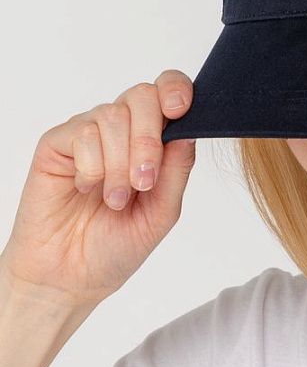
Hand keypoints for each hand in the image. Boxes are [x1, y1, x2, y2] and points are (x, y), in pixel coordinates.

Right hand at [0, 70, 196, 309]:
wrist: (71, 276)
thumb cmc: (116, 245)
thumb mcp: (162, 212)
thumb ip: (177, 170)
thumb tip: (189, 131)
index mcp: (152, 140)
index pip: (167, 93)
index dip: (176, 90)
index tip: (180, 109)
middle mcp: (122, 130)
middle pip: (143, 96)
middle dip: (149, 139)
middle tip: (144, 181)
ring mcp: (89, 133)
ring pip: (113, 116)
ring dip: (120, 164)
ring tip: (115, 200)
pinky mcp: (57, 143)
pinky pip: (83, 133)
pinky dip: (92, 167)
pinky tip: (87, 189)